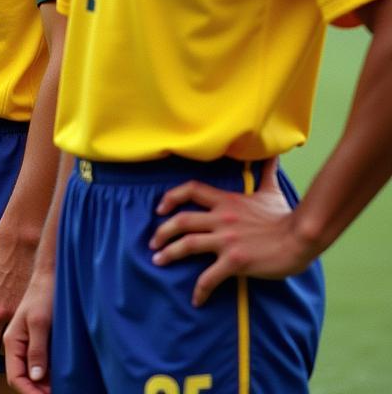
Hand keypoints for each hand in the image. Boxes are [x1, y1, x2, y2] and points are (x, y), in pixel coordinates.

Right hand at [4, 268, 53, 393]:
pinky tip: (59, 375)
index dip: (30, 393)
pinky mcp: (34, 337)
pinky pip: (36, 362)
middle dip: (36, 391)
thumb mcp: (40, 322)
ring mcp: (24, 340)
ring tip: (60, 387)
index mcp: (11, 340)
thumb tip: (35, 378)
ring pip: (29, 372)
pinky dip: (46, 373)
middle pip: (21, 377)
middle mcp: (14, 343)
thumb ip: (36, 350)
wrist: (50, 273)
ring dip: (42, 384)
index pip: (15, 378)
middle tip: (58, 393)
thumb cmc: (44, 293)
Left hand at [149, 158, 313, 305]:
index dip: (170, 197)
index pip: (190, 190)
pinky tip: (196, 300)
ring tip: (158, 261)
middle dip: (162, 231)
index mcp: (226, 201)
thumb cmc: (285, 216)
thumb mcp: (270, 191)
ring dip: (169, 254)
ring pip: (187, 245)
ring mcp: (227, 240)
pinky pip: (209, 277)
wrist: (301, 238)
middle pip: (181, 220)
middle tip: (153, 242)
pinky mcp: (235, 262)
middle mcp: (221, 218)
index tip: (159, 208)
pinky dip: (199, 290)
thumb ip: (266, 173)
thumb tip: (273, 154)